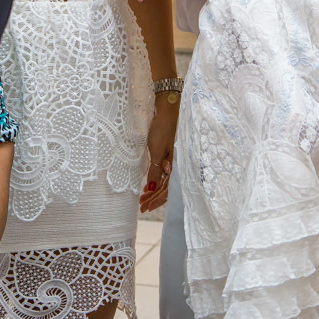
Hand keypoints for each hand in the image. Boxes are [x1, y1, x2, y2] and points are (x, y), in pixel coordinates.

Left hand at [139, 95, 176, 212]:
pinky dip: (157, 180)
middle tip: (141, 206)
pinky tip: (149, 185)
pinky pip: (164, 173)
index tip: (145, 208)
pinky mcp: (169, 155)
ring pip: (165, 181)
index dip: (156, 200)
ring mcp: (173, 161)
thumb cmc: (163, 129)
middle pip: (166, 188)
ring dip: (154, 191)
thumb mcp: (157, 151)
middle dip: (154, 198)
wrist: (168, 110)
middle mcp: (177, 165)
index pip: (167, 190)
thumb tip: (153, 189)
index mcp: (176, 165)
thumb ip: (156, 170)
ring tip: (142, 198)